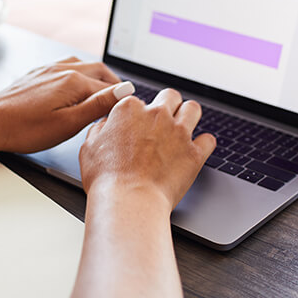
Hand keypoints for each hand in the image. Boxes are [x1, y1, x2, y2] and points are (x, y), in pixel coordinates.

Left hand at [0, 57, 134, 152]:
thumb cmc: (25, 129)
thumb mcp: (68, 123)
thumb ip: (98, 105)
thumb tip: (125, 91)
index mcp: (74, 81)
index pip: (109, 89)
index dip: (121, 101)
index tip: (128, 112)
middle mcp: (63, 69)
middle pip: (99, 71)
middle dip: (113, 84)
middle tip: (122, 99)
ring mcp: (49, 69)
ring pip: (83, 65)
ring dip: (97, 76)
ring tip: (103, 91)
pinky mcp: (38, 73)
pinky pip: (66, 66)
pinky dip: (79, 74)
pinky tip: (76, 84)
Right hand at [79, 88, 216, 210]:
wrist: (129, 200)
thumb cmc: (106, 178)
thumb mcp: (89, 147)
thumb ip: (100, 129)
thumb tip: (106, 124)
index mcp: (129, 109)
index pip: (138, 101)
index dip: (137, 114)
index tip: (136, 126)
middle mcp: (156, 115)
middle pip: (170, 97)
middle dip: (167, 106)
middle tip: (162, 121)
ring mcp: (178, 132)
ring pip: (193, 109)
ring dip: (188, 116)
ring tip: (182, 129)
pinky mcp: (194, 153)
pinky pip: (208, 140)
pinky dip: (203, 144)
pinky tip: (195, 150)